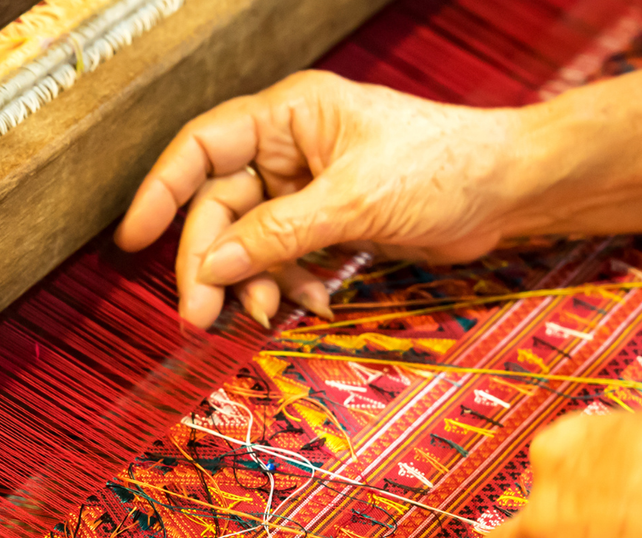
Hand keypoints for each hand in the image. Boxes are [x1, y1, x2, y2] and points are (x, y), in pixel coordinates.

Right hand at [114, 70, 532, 327]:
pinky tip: (307, 301)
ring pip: (250, 240)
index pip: (201, 149)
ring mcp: (308, 185)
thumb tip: (211, 266)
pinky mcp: (330, 220)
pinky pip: (284, 256)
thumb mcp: (353, 201)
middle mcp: (290, 146)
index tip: (133, 241)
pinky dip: (289, 283)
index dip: (161, 193)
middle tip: (198, 317)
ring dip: (252, 282)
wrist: (508, 191)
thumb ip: (277, 234)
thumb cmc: (444, 167)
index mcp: (288, 115)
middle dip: (211, 264)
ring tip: (263, 316)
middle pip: (221, 207)